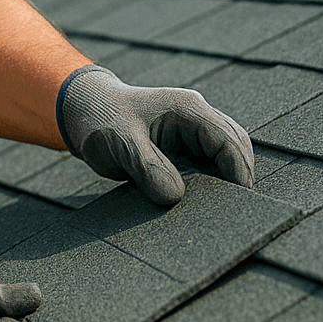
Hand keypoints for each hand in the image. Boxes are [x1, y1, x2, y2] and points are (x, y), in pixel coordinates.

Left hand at [57, 65, 253, 204]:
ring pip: (224, 157)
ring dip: (224, 181)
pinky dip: (209, 183)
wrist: (83, 111)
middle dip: (237, 178)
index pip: (229, 140)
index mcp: (188, 109)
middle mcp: (196, 117)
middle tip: (234, 212)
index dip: (239, 171)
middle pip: (235, 148)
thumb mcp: (120, 145)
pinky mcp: (183, 147)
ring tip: (220, 211)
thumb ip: (147, 169)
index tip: (239, 202)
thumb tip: (175, 196)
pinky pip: (206, 165)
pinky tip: (201, 204)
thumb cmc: (100, 120)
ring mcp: (191, 132)